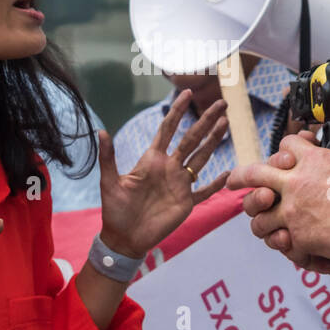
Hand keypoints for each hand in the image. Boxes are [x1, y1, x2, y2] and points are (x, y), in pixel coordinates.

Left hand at [98, 89, 228, 257]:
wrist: (124, 238)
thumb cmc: (114, 210)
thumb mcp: (108, 182)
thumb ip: (108, 157)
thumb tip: (101, 131)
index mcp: (152, 160)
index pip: (168, 129)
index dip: (177, 111)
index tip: (186, 92)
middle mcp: (169, 167)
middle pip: (191, 138)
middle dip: (206, 121)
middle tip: (221, 103)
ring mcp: (180, 184)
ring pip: (202, 158)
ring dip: (214, 141)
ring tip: (226, 123)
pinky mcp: (186, 203)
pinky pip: (205, 191)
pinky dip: (217, 184)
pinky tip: (228, 173)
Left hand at [227, 83, 329, 270]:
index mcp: (310, 161)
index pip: (284, 147)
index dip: (284, 151)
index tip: (288, 157)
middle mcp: (295, 184)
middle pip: (253, 175)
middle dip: (239, 177)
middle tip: (232, 181)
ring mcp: (293, 212)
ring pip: (258, 216)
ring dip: (261, 219)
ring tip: (266, 223)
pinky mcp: (299, 238)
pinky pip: (279, 242)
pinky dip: (283, 244)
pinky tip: (289, 245)